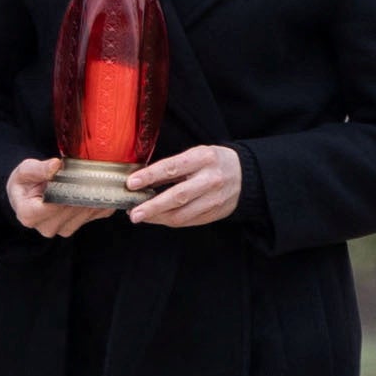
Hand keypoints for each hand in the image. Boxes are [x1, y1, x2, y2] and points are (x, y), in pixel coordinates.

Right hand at [7, 155, 105, 237]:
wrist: (29, 193)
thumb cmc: (26, 183)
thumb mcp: (25, 171)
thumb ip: (38, 169)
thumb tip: (55, 165)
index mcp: (29, 215)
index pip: (54, 205)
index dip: (67, 190)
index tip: (75, 176)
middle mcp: (47, 227)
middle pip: (72, 209)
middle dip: (80, 190)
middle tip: (87, 173)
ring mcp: (64, 229)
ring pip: (87, 212)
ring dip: (92, 195)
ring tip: (90, 179)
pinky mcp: (79, 226)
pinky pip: (98, 213)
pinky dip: (101, 199)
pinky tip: (97, 187)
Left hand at [127, 143, 243, 227]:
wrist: (244, 176)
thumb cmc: (213, 162)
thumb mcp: (196, 154)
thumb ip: (172, 166)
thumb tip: (141, 179)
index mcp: (203, 159)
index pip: (172, 168)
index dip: (150, 176)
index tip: (131, 183)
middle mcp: (210, 179)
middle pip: (177, 196)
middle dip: (152, 207)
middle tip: (134, 213)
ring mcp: (213, 199)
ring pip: (181, 214)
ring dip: (157, 217)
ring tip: (140, 216)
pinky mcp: (214, 214)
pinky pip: (187, 221)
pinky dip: (169, 220)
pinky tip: (157, 217)